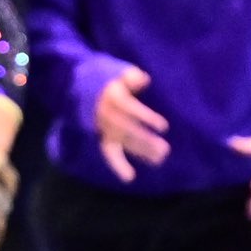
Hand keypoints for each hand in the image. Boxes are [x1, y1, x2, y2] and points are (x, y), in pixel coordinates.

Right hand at [94, 64, 169, 182]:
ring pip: (122, 141)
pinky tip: (129, 177)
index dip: (146, 118)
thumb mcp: (121, 74)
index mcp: (112, 96)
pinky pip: (108, 152)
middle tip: (165, 150)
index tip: (164, 127)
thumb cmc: (113, 81)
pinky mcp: (103, 137)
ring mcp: (104, 127)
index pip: (130, 109)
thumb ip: (132, 77)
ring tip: (159, 159)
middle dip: (146, 140)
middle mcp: (106, 114)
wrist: (86, 88)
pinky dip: (117, 165)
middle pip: (127, 129)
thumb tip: (144, 79)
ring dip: (140, 152)